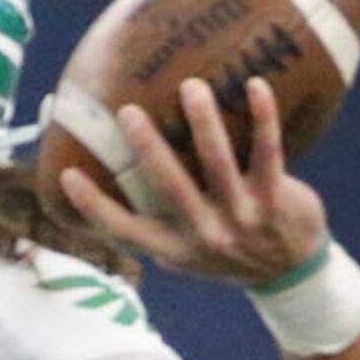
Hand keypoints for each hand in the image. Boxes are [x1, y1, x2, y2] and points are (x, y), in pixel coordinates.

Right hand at [58, 76, 328, 287]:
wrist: (292, 275)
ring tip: (191, 87)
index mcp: (176, 249)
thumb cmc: (228, 250)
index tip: (67, 174)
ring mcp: (241, 218)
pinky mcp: (275, 200)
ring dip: (203, 122)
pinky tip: (255, 84)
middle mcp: (206, 235)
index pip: (126, 230)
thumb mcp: (189, 252)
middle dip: (148, 149)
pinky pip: (269, 151)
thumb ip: (159, 224)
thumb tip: (116, 177)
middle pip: (169, 188)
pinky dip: (263, 116)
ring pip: (218, 163)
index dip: (94, 207)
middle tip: (127, 111)